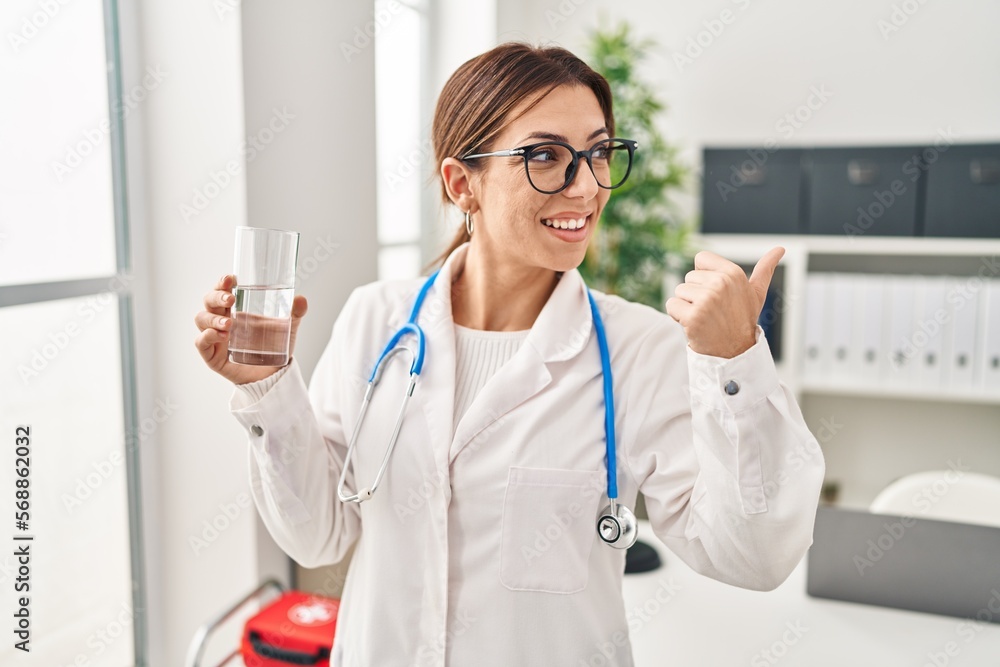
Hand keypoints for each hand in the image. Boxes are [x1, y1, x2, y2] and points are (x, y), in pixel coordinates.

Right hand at [194, 274, 308, 384]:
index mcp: (234, 309)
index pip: (221, 290)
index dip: (222, 283)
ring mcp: (214, 337)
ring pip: (201, 319)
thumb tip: (301, 299)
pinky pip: (201, 343)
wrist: (272, 375)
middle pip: (208, 301)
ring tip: (229, 323)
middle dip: (216, 297)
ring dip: (213, 318)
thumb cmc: (273, 348)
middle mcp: (220, 320)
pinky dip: (207, 336)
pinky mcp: (212, 355)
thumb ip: (295, 313)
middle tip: (231, 299)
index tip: (231, 278)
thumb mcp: (287, 328)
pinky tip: (219, 335)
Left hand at [666, 247, 783, 358]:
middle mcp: (720, 284)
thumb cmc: (743, 320)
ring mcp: (706, 300)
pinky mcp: (693, 317)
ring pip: (679, 292)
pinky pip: (671, 306)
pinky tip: (694, 325)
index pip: (701, 258)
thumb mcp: (756, 293)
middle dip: (695, 294)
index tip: (716, 293)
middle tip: (712, 311)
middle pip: (688, 277)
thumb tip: (780, 248)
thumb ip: (765, 269)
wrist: (736, 353)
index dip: (704, 276)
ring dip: (687, 306)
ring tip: (705, 318)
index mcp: (733, 273)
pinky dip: (677, 316)